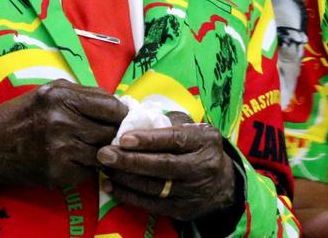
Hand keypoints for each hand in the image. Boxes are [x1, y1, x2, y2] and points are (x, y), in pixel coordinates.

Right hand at [0, 79, 127, 189]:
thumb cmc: (21, 114)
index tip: (121, 118)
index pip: (111, 107)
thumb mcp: (50, 91)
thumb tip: (119, 105)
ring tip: (88, 147)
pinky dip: (85, 169)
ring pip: (102, 154)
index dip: (120, 114)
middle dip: (112, 134)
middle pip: (109, 132)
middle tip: (107, 135)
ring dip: (99, 153)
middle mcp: (62, 121)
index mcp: (62, 96)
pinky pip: (88, 173)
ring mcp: (60, 150)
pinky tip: (73, 160)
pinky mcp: (57, 173)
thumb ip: (84, 95)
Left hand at [96, 112, 237, 222]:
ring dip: (125, 178)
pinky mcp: (182, 210)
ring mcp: (192, 191)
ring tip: (104, 168)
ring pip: (154, 187)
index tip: (123, 138)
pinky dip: (129, 196)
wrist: (223, 184)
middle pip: (163, 165)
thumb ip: (169, 122)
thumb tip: (136, 118)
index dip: (148, 140)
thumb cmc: (199, 148)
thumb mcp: (194, 128)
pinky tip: (111, 186)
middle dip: (130, 160)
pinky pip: (151, 204)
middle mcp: (201, 167)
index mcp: (204, 141)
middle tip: (104, 154)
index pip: (175, 139)